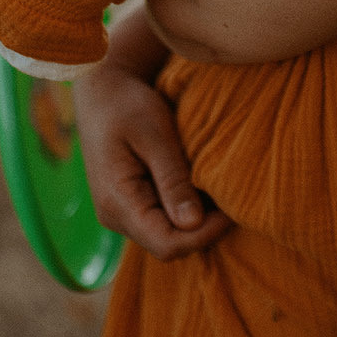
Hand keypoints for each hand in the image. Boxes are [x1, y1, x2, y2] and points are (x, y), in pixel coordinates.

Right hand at [72, 58, 232, 260]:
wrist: (102, 90)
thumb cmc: (128, 105)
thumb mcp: (156, 135)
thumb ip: (173, 179)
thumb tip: (193, 224)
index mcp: (117, 202)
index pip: (167, 244)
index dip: (204, 235)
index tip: (233, 210)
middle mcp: (115, 217)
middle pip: (169, 246)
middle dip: (204, 230)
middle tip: (233, 200)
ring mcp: (121, 214)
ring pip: (168, 236)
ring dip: (197, 221)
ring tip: (220, 192)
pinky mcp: (130, 205)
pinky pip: (162, 222)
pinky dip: (186, 211)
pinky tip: (203, 188)